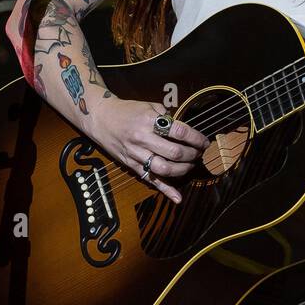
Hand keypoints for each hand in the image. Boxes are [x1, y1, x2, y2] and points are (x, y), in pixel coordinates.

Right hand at [90, 98, 210, 204]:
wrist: (100, 118)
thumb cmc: (127, 110)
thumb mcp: (148, 105)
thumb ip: (167, 116)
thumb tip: (185, 129)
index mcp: (149, 121)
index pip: (179, 132)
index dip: (196, 138)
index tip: (205, 141)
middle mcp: (142, 139)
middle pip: (174, 152)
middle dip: (192, 154)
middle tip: (199, 153)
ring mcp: (136, 154)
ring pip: (164, 169)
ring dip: (183, 169)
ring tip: (191, 164)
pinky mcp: (132, 165)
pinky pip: (150, 180)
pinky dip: (165, 190)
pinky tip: (178, 198)